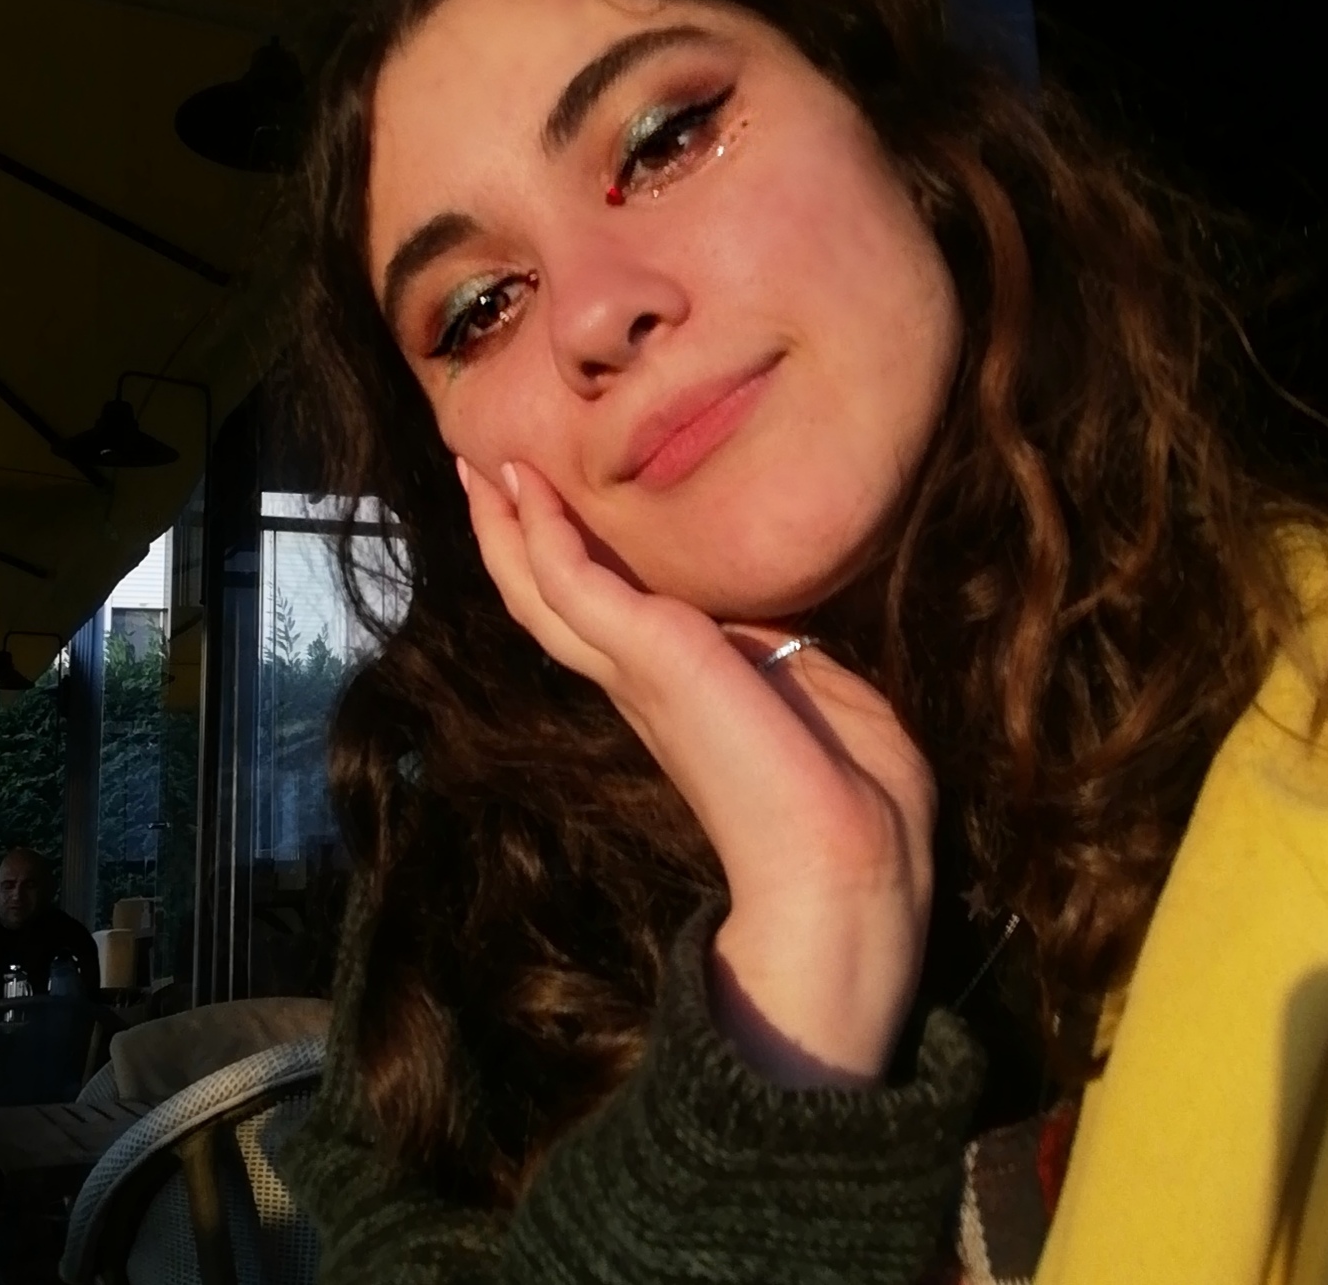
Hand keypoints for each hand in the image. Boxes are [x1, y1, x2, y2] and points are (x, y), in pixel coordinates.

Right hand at [460, 457, 935, 1086]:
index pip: (599, 616)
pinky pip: (573, 581)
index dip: (565, 560)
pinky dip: (540, 531)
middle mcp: (638, 682)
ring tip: (476, 462)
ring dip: (505, 523)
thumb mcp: (817, 693)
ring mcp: (635, 672)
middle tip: (475, 467)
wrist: (846, 865)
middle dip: (508, 533)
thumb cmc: (852, 798)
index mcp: (674, 692)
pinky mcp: (651, 654)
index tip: (546, 502)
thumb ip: (781, 652)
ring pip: (540, 588)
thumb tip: (778, 625)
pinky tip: (526, 485)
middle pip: (546, 599)